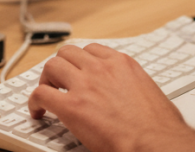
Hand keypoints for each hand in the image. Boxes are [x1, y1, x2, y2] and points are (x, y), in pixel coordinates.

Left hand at [27, 43, 194, 151]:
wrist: (155, 143)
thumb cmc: (160, 128)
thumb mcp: (151, 94)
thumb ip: (135, 88)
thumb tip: (134, 99)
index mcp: (122, 64)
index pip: (92, 50)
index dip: (81, 61)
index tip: (79, 70)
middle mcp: (101, 68)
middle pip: (68, 53)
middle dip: (61, 67)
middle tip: (58, 81)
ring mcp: (84, 84)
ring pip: (51, 66)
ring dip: (46, 80)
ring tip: (46, 94)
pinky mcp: (71, 106)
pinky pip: (41, 94)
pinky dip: (34, 101)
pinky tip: (37, 112)